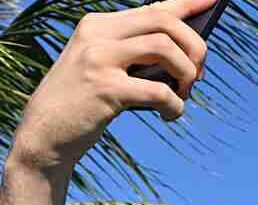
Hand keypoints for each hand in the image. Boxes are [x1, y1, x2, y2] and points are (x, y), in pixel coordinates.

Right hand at [10, 0, 214, 174]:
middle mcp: (97, 35)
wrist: (43, 138)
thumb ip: (134, 56)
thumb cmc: (81, 105)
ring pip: (165, 48)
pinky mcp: (105, 89)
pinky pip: (159, 91)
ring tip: (183, 94)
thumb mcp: (102, 69)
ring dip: (187, 73)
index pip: (154, 6)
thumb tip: (188, 55)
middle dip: (194, 46)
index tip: (214, 1)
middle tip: (199, 73)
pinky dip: (174, 105)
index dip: (188, 3)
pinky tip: (170, 116)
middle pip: (164, 21)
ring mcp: (99, 59)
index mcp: (98, 25)